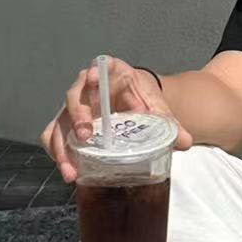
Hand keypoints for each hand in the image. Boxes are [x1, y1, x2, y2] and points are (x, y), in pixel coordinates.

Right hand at [40, 56, 192, 183]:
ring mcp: (74, 109)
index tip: (93, 77)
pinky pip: (55, 138)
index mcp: (109, 75)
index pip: (98, 69)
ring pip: (59, 123)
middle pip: (73, 98)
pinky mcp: (67, 126)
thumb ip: (170, 123)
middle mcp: (85, 89)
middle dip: (76, 116)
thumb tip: (185, 142)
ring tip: (71, 169)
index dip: (93, 73)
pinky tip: (70, 172)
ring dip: (61, 146)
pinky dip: (59, 154)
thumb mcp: (157, 107)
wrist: (136, 104)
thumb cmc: (144, 99)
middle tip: (84, 135)